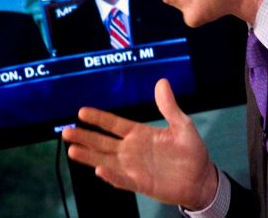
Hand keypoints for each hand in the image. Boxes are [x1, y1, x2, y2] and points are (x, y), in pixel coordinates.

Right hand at [62, 78, 217, 209]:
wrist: (202, 178)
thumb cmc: (191, 151)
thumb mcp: (182, 124)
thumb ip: (169, 106)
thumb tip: (162, 82)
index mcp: (140, 134)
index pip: (114, 124)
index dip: (98, 118)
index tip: (81, 112)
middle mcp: (132, 150)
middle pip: (103, 142)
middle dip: (85, 137)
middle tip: (66, 132)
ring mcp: (134, 168)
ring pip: (106, 161)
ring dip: (90, 156)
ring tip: (72, 150)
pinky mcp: (140, 183)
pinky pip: (122, 179)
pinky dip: (111, 175)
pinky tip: (99, 169)